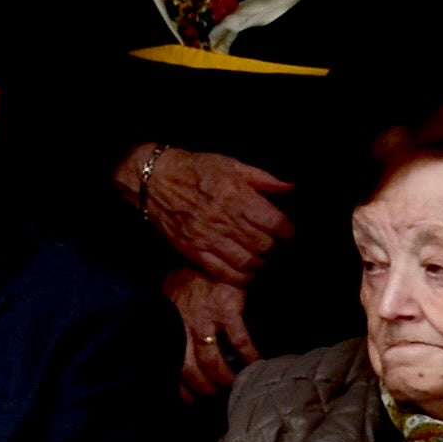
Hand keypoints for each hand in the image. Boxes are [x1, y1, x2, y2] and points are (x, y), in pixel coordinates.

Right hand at [128, 145, 292, 281]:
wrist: (153, 180)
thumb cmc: (193, 170)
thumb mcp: (230, 164)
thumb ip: (262, 178)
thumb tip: (290, 187)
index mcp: (235, 195)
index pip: (274, 222)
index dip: (287, 230)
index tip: (286, 230)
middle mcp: (223, 218)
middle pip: (263, 244)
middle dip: (273, 246)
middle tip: (271, 242)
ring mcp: (207, 236)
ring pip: (247, 261)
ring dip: (259, 262)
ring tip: (259, 257)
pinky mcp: (193, 250)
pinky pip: (223, 272)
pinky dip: (239, 277)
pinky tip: (244, 271)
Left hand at [167, 266, 260, 400]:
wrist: (210, 252)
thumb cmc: (189, 277)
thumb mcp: (169, 299)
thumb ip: (171, 322)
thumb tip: (173, 346)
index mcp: (167, 323)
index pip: (167, 362)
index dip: (178, 386)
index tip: (189, 399)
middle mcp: (182, 323)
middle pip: (188, 369)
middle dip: (203, 388)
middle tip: (216, 396)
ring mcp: (205, 317)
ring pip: (212, 361)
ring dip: (225, 379)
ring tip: (235, 386)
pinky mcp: (228, 308)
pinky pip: (240, 342)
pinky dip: (249, 357)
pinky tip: (257, 365)